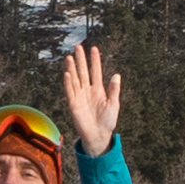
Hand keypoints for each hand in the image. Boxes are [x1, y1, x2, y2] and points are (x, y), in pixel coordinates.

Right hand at [57, 40, 120, 154]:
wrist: (98, 136)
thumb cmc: (107, 121)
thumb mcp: (114, 104)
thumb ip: (114, 90)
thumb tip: (117, 75)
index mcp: (98, 90)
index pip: (95, 71)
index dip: (94, 60)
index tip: (93, 48)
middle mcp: (87, 91)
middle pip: (83, 72)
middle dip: (81, 60)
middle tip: (78, 47)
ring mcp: (80, 97)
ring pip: (75, 79)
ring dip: (72, 69)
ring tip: (70, 57)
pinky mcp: (74, 105)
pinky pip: (70, 92)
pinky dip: (68, 83)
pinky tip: (67, 74)